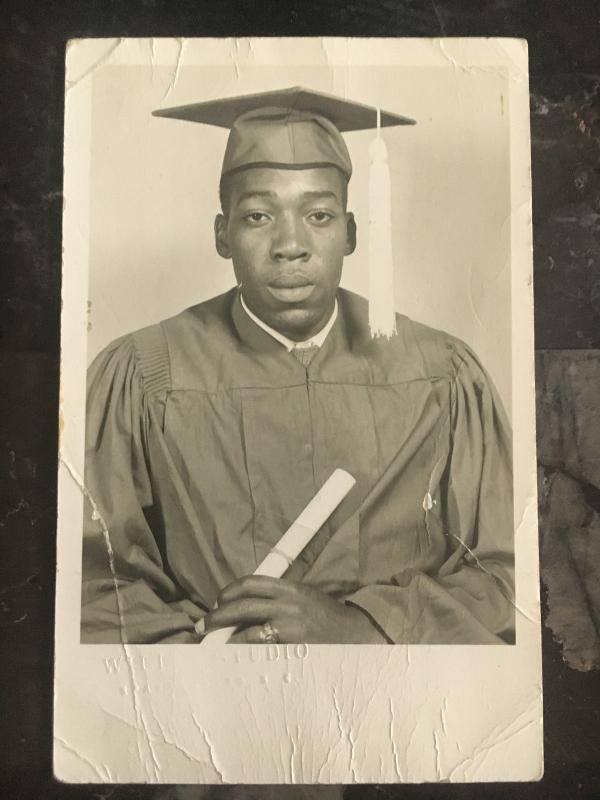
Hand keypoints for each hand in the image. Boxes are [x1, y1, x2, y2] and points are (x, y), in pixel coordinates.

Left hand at [203, 576, 387, 643]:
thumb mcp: (304, 597)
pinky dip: (245, 655)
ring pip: (247, 631)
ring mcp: (289, 626)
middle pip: (241, 606)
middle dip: (218, 616)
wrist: (356, 634)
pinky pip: (261, 651)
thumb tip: (249, 605)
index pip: (250, 583)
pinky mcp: (292, 647)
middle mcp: (286, 603)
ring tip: (216, 647)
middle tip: (203, 625)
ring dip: (227, 640)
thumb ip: (279, 597)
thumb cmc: (328, 617)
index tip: (217, 601)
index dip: (228, 592)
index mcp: (289, 588)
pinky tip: (235, 661)